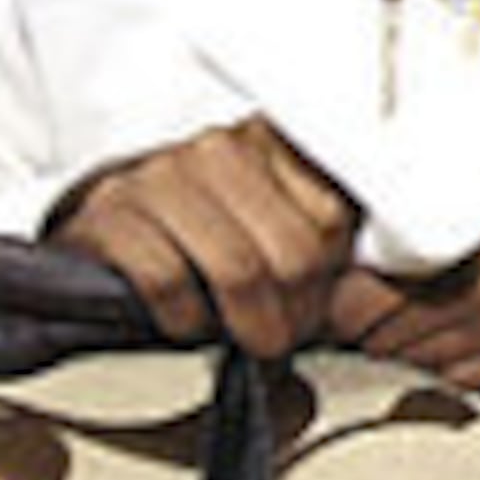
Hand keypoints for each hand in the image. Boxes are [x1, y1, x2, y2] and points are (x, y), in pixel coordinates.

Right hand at [49, 117, 357, 358]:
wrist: (106, 224)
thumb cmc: (202, 232)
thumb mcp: (270, 223)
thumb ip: (321, 247)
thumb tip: (373, 300)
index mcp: (271, 140)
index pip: (334, 221)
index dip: (327, 283)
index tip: (312, 309)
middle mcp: (219, 148)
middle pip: (293, 254)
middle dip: (292, 316)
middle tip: (278, 338)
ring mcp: (161, 176)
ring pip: (238, 269)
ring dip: (244, 325)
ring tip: (236, 335)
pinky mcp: (111, 214)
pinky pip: (169, 283)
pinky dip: (185, 321)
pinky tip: (186, 321)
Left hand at [328, 143, 479, 387]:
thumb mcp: (445, 176)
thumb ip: (387, 213)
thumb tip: (325, 253)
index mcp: (452, 244)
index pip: (353, 307)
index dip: (341, 302)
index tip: (345, 297)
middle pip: (381, 343)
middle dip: (376, 324)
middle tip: (387, 300)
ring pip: (420, 367)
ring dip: (414, 343)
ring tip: (432, 306)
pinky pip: (465, 380)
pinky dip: (455, 358)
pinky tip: (467, 323)